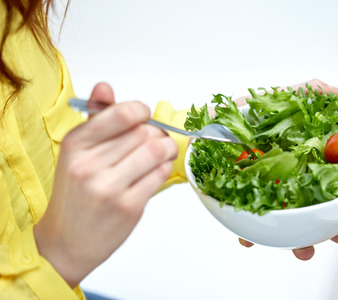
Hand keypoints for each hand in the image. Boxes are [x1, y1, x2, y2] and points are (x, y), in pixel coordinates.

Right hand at [34, 83, 177, 286]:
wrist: (67, 241)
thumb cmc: (75, 194)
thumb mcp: (77, 153)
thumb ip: (96, 119)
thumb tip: (105, 87)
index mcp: (76, 144)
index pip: (121, 113)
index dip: (141, 110)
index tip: (144, 116)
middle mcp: (90, 164)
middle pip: (144, 132)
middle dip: (157, 132)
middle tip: (156, 138)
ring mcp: (109, 187)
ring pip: (156, 151)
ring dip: (167, 148)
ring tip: (163, 152)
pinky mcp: (128, 207)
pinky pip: (160, 175)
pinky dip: (165, 168)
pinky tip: (157, 171)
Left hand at [238, 79, 337, 259]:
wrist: (205, 125)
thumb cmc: (242, 112)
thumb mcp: (276, 98)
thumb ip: (308, 92)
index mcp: (303, 157)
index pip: (335, 178)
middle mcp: (290, 177)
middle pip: (320, 206)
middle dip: (335, 226)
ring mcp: (269, 192)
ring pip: (291, 222)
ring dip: (302, 241)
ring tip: (304, 251)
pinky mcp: (245, 201)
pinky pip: (250, 223)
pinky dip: (251, 235)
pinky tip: (249, 241)